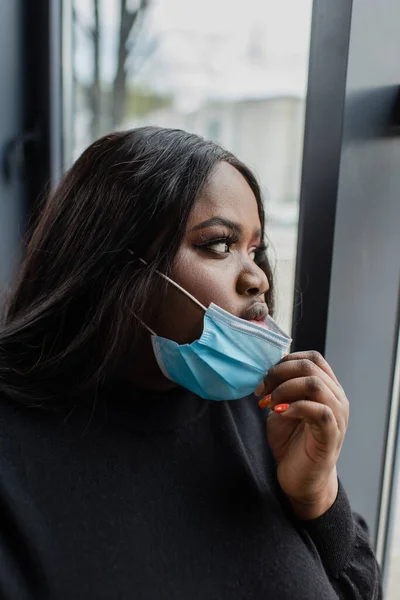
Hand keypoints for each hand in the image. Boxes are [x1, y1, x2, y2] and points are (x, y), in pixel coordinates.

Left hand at [256, 351, 348, 519]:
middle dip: (279, 373)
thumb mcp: (281, 408)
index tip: (264, 378)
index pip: (312, 358)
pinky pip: (319, 411)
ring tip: (269, 403)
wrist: (300, 479)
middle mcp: (337, 398)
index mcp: (327, 388)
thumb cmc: (291, 442)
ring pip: (315, 384)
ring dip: (285, 389)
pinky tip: (279, 413)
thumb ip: (280, 388)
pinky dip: (295, 407)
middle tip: (261, 390)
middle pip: (310, 367)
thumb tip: (269, 368)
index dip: (285, 361)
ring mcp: (337, 416)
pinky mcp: (332, 434)